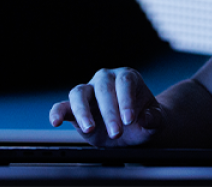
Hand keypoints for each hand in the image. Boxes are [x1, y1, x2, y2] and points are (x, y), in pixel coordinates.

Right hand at [49, 68, 164, 146]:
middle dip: (109, 112)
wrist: (134, 129)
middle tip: (116, 133)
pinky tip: (56, 122)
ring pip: (80, 93)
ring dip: (83, 111)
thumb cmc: (145, 120)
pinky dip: (57, 112)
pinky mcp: (74, 107)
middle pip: (103, 89)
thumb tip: (145, 118)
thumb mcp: (155, 121)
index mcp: (127, 77)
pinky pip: (63, 106)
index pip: (124, 83)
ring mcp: (88, 92)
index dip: (126, 100)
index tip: (129, 120)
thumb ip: (153, 119)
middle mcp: (105, 80)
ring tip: (89, 128)